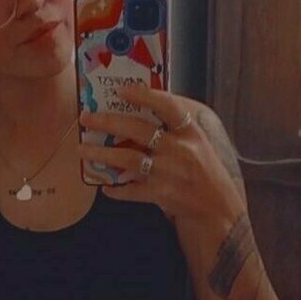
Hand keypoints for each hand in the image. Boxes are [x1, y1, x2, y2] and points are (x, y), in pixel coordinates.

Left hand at [78, 83, 244, 223]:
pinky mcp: (162, 195)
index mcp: (191, 133)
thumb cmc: (205, 173)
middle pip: (139, 131)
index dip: (145, 96)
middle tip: (86, 118)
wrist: (218, 209)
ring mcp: (169, 173)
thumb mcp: (199, 145)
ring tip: (82, 150)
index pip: (168, 107)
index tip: (122, 90)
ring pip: (128, 159)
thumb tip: (140, 113)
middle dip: (108, 122)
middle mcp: (180, 150)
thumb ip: (176, 130)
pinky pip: (132, 190)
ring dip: (102, 154)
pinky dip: (116, 189)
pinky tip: (104, 187)